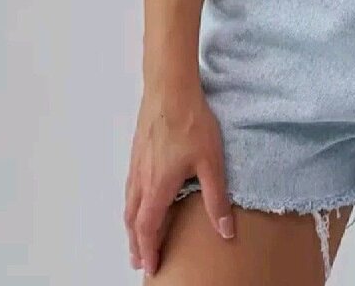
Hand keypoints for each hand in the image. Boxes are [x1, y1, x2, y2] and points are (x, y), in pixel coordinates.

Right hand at [123, 79, 234, 275]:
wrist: (170, 87)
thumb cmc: (190, 121)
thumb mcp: (211, 162)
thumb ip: (216, 199)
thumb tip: (225, 231)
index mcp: (157, 187)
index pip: (148, 229)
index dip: (149, 250)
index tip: (151, 267)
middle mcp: (141, 178)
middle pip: (133, 220)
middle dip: (136, 243)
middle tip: (139, 260)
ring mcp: (137, 163)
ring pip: (129, 203)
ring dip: (132, 224)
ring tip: (137, 235)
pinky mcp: (138, 149)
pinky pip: (130, 186)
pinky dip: (132, 204)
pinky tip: (140, 197)